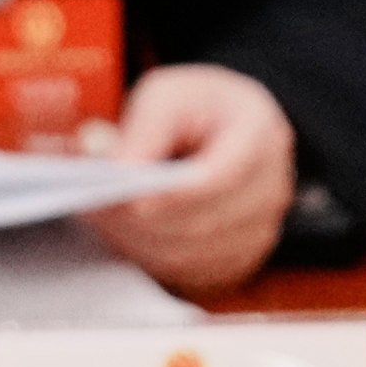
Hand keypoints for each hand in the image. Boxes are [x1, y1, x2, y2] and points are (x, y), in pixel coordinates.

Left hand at [83, 64, 297, 293]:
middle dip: (145, 220)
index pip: (223, 176)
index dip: (175, 195)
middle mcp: (271, 186)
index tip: (131, 200)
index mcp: (261, 134)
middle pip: (206, 221)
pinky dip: (151, 257)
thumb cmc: (194, 107)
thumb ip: (143, 128)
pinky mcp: (240, 256)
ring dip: (142, 241)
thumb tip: (119, 170)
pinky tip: (122, 234)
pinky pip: (193, 271)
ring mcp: (260, 226)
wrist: (219, 127)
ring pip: (195, 252)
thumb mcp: (166, 95)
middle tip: (94, 209)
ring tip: (99, 218)